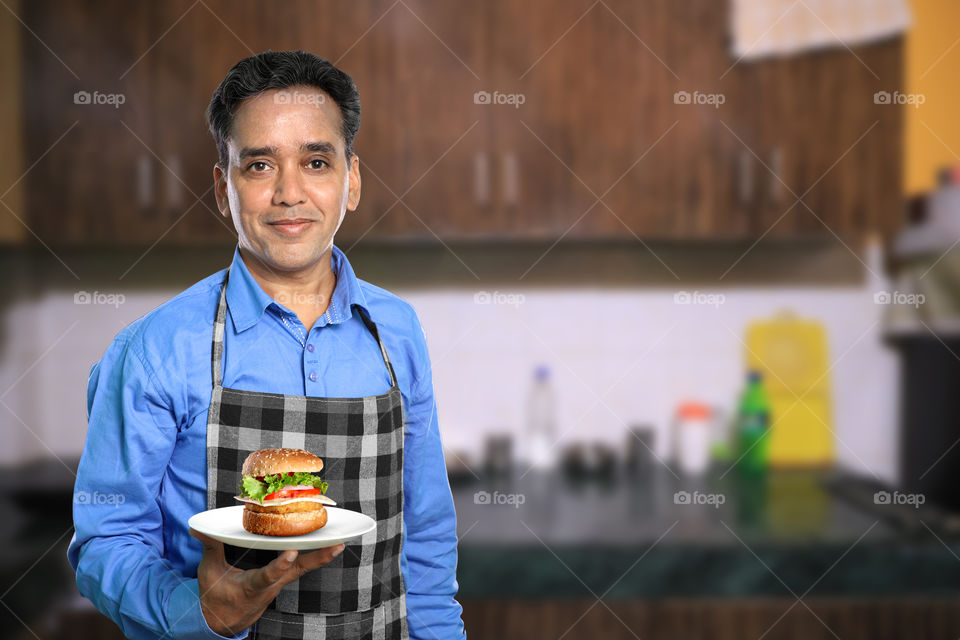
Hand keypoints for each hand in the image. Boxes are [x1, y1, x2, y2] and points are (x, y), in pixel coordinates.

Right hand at [189, 529, 343, 635]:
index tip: (290, 553)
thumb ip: (209, 548)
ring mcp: (279, 584)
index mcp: (251, 587)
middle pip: (298, 572)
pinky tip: (329, 546)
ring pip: (304, 569)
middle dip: (317, 559)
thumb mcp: (209, 572)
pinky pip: (302, 567)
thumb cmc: (216, 595)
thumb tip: (197, 528)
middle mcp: (271, 586)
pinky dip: (315, 557)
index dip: (279, 566)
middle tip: (337, 546)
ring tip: (340, 543)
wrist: (223, 620)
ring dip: (321, 557)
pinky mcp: (283, 580)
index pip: (267, 576)